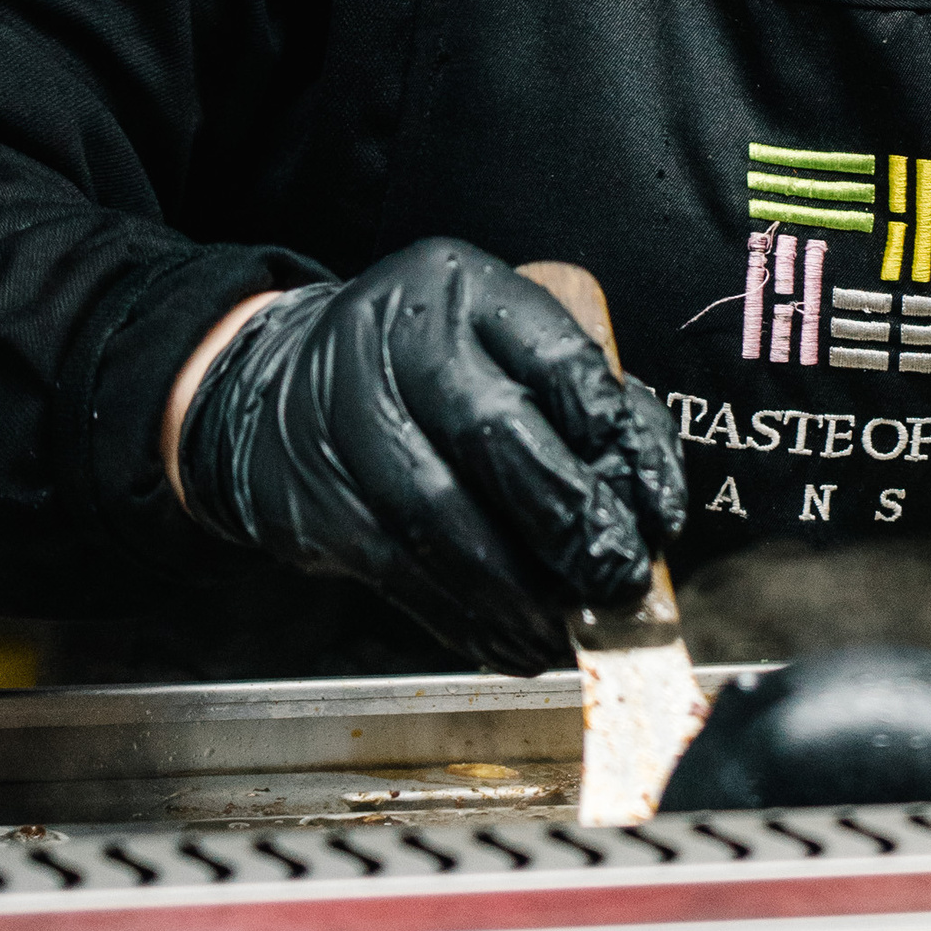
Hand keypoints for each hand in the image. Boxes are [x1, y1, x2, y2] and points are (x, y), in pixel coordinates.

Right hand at [174, 239, 687, 674]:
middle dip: (568, 518)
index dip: (614, 436)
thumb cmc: (421, 368)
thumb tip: (646, 496)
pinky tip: (513, 643)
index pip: (555, 354)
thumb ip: (578, 403)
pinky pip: (400, 572)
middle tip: (618, 575)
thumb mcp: (497, 343)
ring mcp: (344, 421)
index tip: (654, 507)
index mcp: (461, 287)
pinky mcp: (315, 501)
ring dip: (518, 590)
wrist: (276, 385)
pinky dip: (466, 620)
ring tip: (570, 629)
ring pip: (442, 517)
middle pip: (493, 433)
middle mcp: (395, 340)